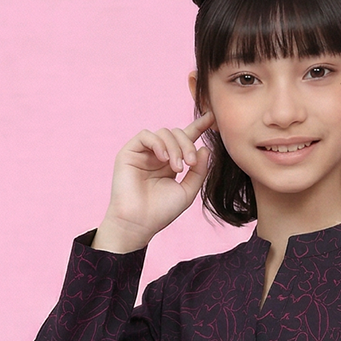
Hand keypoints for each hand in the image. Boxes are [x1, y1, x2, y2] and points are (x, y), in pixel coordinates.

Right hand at [92, 110, 214, 252]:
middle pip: (177, 134)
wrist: (138, 223)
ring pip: (164, 133)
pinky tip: (164, 159)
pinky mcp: (129, 152)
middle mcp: (157, 155)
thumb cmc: (161, 212)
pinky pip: (147, 135)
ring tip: (177, 168)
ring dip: (175, 148)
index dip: (198, 127)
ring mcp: (143, 153)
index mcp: (171, 163)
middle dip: (188, 145)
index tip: (211, 117)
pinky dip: (158, 144)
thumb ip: (199, 171)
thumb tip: (205, 149)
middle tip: (191, 164)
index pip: (185, 140)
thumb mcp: (187, 191)